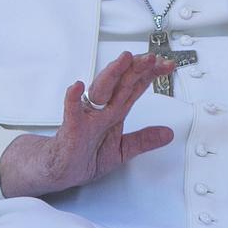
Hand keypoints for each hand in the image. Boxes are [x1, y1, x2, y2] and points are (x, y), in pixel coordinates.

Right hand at [0, 51, 174, 197]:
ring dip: (113, 74)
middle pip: (122, 83)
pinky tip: (77, 87)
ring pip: (101, 90)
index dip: (150, 74)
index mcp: (115, 110)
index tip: (166, 65)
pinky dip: (73, 99)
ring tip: (124, 60)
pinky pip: (71, 112)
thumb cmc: (86, 155)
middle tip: (151, 58)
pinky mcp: (71, 128)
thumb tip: (168, 133)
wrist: (60, 170)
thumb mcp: (122, 150)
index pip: (135, 87)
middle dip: (137, 68)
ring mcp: (86, 116)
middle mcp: (102, 108)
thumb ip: (143, 140)